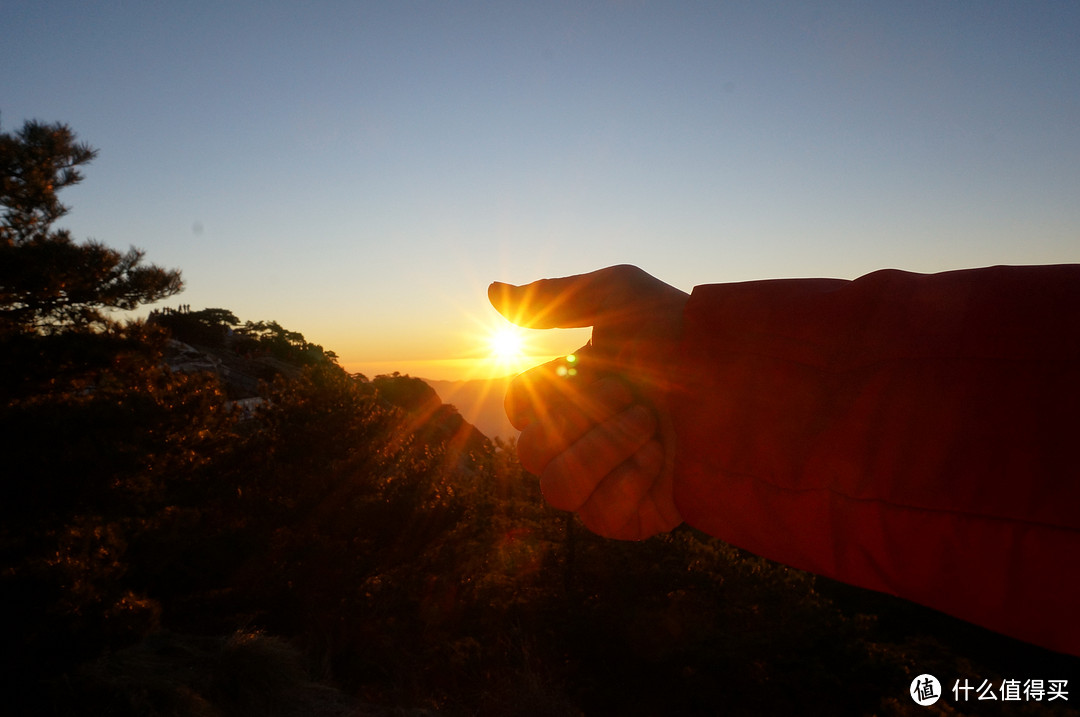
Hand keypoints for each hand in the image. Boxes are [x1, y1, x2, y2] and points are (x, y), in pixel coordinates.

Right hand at [488, 265, 687, 539]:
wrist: (746, 384)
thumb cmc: (685, 335)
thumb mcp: (619, 298)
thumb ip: (552, 297)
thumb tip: (490, 293)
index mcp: (569, 395)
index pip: (517, 409)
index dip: (537, 394)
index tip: (578, 370)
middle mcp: (579, 441)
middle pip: (529, 452)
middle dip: (579, 416)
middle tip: (629, 392)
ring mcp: (602, 484)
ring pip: (556, 489)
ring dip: (602, 448)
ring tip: (650, 422)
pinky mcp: (632, 519)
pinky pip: (599, 515)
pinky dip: (628, 481)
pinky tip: (662, 458)